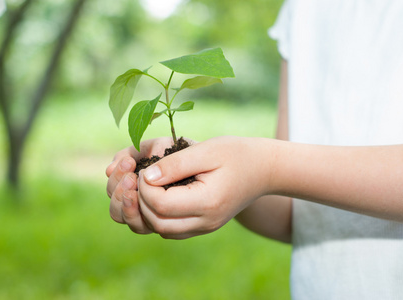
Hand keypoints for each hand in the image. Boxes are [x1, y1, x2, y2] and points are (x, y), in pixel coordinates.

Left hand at [137, 136, 273, 238]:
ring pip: (162, 230)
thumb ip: (175, 164)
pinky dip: (158, 216)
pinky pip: (172, 230)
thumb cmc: (236, 154)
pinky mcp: (204, 226)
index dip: (144, 187)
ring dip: (147, 212)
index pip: (160, 204)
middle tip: (139, 179)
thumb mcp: (206, 150)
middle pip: (157, 223)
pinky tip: (159, 196)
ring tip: (146, 188)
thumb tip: (146, 177)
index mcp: (207, 202)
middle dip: (140, 201)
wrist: (264, 170)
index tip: (143, 169)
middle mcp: (206, 222)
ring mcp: (205, 227)